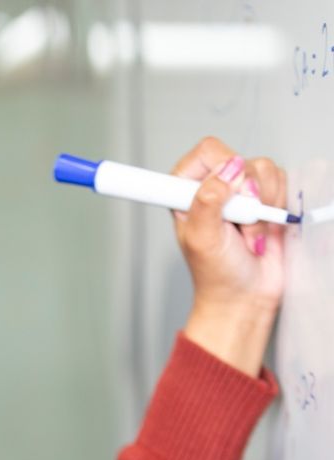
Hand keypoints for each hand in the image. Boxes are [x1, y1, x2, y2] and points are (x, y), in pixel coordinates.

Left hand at [171, 136, 285, 375]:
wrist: (244, 296)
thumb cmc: (216, 274)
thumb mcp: (202, 238)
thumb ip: (207, 200)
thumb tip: (228, 169)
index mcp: (187, 192)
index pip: (206, 153)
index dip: (221, 169)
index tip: (223, 197)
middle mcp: (214, 186)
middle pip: (239, 159)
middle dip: (246, 196)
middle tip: (238, 224)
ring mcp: (241, 191)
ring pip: (263, 169)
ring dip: (261, 207)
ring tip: (248, 234)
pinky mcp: (266, 198)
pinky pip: (281, 182)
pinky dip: (276, 208)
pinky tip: (262, 231)